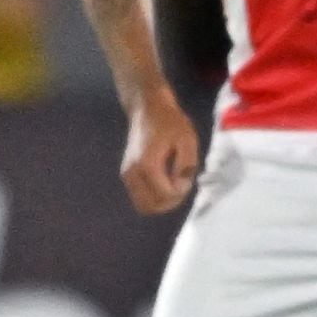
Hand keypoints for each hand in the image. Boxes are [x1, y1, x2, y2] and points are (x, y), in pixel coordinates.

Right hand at [119, 96, 200, 214]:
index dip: (181, 192)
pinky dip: (154, 196)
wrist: (147, 109)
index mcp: (148, 165)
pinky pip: (140, 196)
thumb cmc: (170, 122)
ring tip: (175, 184)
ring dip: (162, 201)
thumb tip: (182, 187)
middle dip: (171, 202)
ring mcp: (127, 175)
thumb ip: (186, 166)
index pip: (164, 195)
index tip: (189, 177)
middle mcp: (133, 173)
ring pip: (143, 204)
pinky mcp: (127, 174)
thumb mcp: (187, 141)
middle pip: (151, 206)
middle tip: (183, 185)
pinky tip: (167, 181)